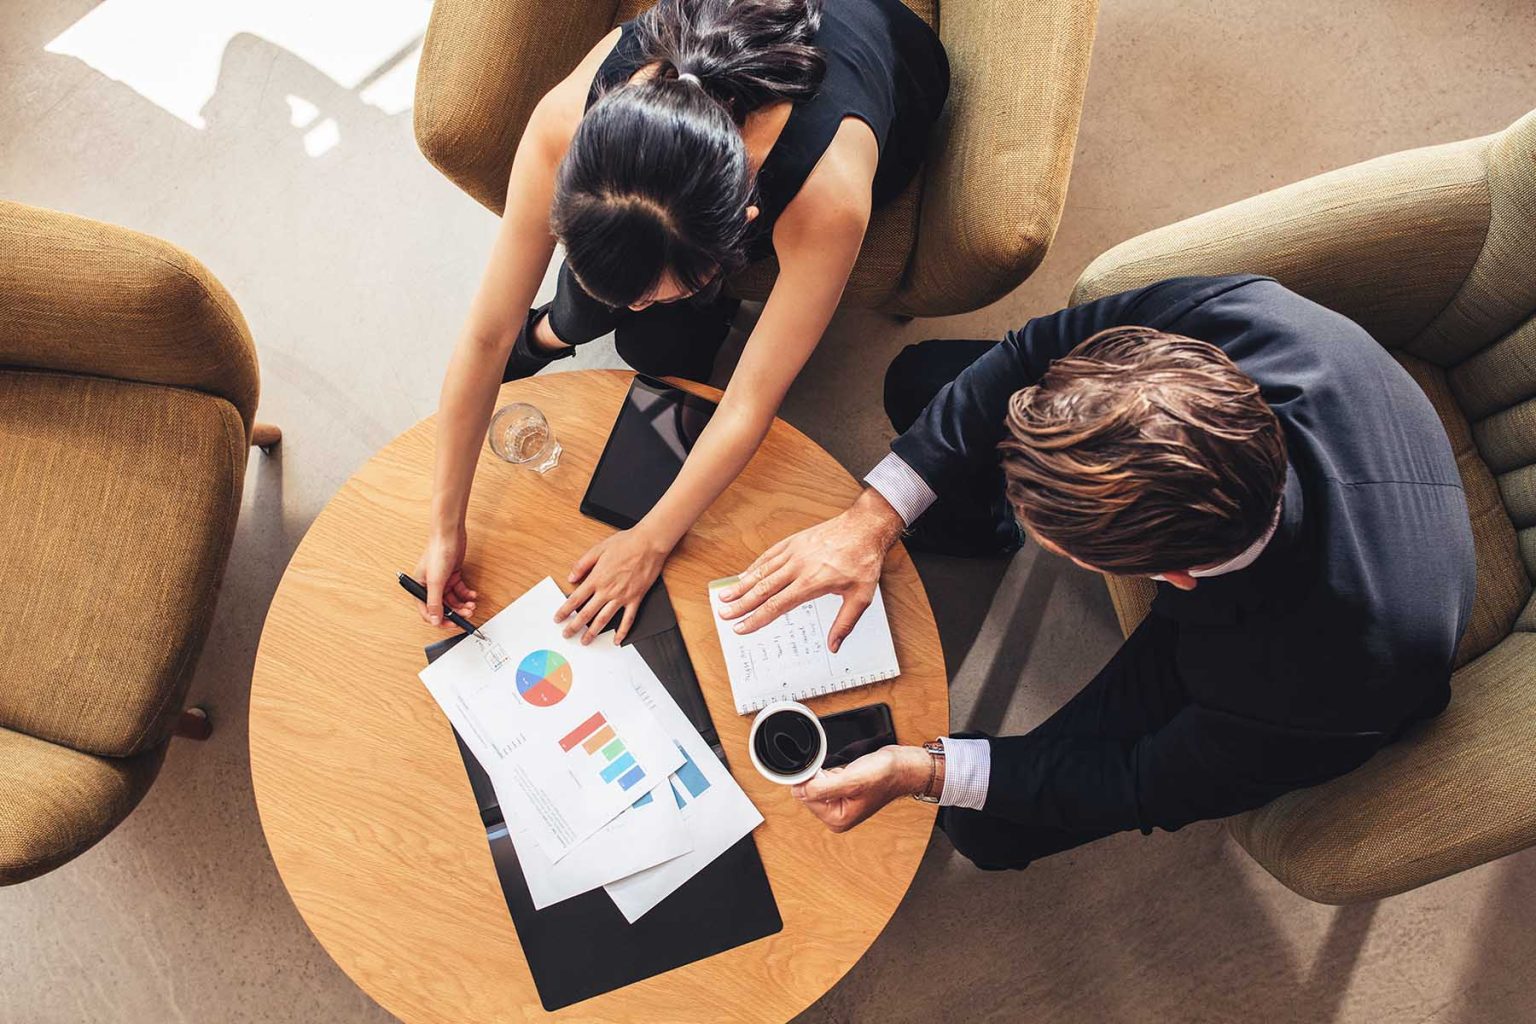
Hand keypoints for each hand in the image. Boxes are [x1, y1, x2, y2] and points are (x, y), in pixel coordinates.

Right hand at [412, 523, 478, 627]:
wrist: (450, 535)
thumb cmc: (437, 553)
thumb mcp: (435, 582)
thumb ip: (434, 603)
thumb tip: (434, 620)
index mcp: (419, 588)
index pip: (428, 612)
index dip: (440, 620)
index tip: (453, 624)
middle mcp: (429, 586)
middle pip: (443, 607)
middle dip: (456, 612)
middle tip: (467, 614)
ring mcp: (442, 582)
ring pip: (453, 600)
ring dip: (463, 605)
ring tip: (472, 606)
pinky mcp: (452, 576)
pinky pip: (460, 591)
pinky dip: (467, 594)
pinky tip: (472, 595)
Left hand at [556, 527, 669, 644]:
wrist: (649, 543)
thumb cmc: (626, 543)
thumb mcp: (598, 549)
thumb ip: (582, 564)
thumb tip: (571, 577)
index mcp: (597, 578)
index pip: (575, 599)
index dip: (564, 611)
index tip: (558, 619)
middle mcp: (607, 590)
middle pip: (586, 613)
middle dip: (574, 626)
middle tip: (567, 634)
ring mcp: (622, 596)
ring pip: (604, 619)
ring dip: (593, 632)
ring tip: (585, 641)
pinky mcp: (635, 598)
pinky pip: (628, 619)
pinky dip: (622, 632)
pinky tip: (617, 640)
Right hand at [716, 487, 904, 650]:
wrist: (864, 527)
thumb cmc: (863, 561)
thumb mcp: (861, 597)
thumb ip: (845, 623)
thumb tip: (834, 646)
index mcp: (812, 582)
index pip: (777, 605)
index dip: (757, 619)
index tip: (742, 628)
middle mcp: (798, 567)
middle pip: (763, 589)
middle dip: (741, 604)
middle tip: (724, 614)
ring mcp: (794, 552)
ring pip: (761, 571)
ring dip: (741, 585)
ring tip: (724, 597)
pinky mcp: (793, 542)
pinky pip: (768, 556)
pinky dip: (754, 567)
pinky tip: (744, 575)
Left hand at [792, 745, 932, 832]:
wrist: (902, 766)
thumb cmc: (884, 775)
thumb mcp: (851, 781)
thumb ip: (822, 789)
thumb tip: (798, 791)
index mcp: (837, 820)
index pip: (806, 798)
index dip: (814, 780)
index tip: (830, 773)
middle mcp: (837, 816)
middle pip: (810, 791)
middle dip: (822, 777)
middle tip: (842, 773)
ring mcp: (839, 804)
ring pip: (817, 783)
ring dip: (828, 773)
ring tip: (848, 773)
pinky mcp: (842, 792)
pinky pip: (825, 779)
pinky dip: (833, 771)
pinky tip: (848, 771)